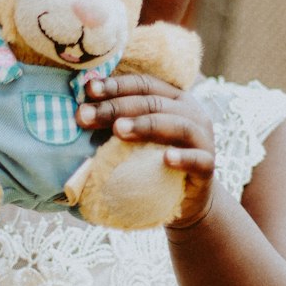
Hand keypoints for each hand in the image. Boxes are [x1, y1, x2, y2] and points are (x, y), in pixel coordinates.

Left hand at [78, 73, 215, 228]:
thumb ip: (115, 123)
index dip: (115, 85)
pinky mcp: (208, 166)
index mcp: (172, 98)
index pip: (143, 84)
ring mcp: (203, 138)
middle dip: (116, 107)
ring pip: (177, 125)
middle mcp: (190, 112)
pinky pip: (198, 159)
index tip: (87, 90)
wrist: (185, 200)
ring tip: (118, 129)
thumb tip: (77, 112)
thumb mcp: (135, 140)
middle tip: (86, 116)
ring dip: (146, 125)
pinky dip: (182, 157)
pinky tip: (166, 159)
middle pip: (153, 103)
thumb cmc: (152, 163)